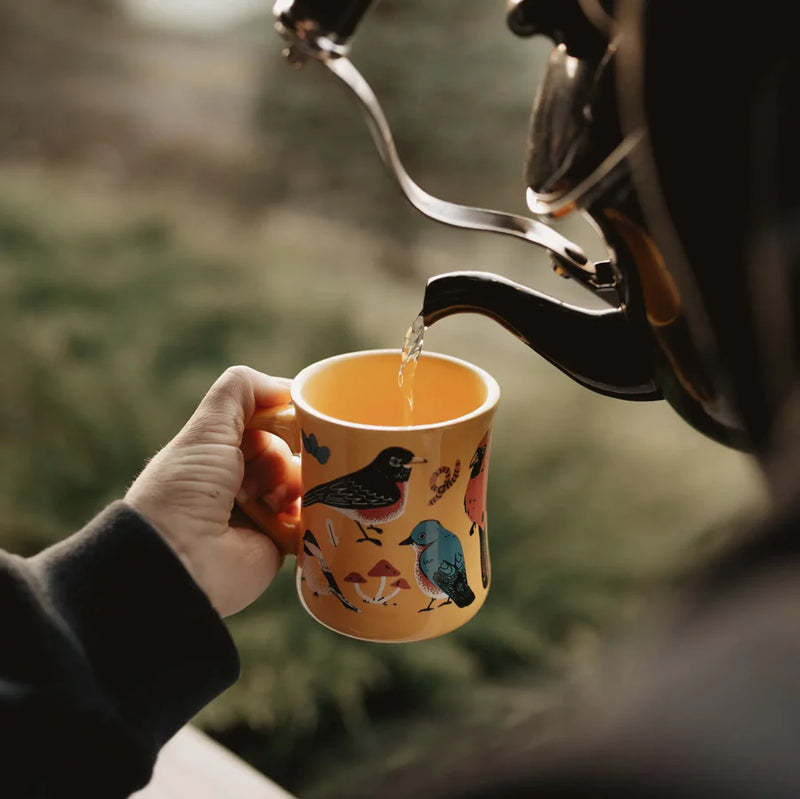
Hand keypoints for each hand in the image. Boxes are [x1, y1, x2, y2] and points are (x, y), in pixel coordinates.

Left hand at [125, 366, 300, 616]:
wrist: (180, 561)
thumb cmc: (186, 488)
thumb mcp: (207, 428)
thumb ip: (240, 391)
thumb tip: (285, 387)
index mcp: (220, 450)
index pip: (267, 421)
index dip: (283, 416)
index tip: (299, 416)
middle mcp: (241, 478)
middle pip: (289, 449)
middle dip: (290, 452)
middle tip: (278, 465)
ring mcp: (262, 511)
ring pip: (304, 481)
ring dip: (296, 483)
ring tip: (278, 497)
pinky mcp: (280, 542)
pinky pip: (311, 518)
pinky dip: (309, 512)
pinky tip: (294, 514)